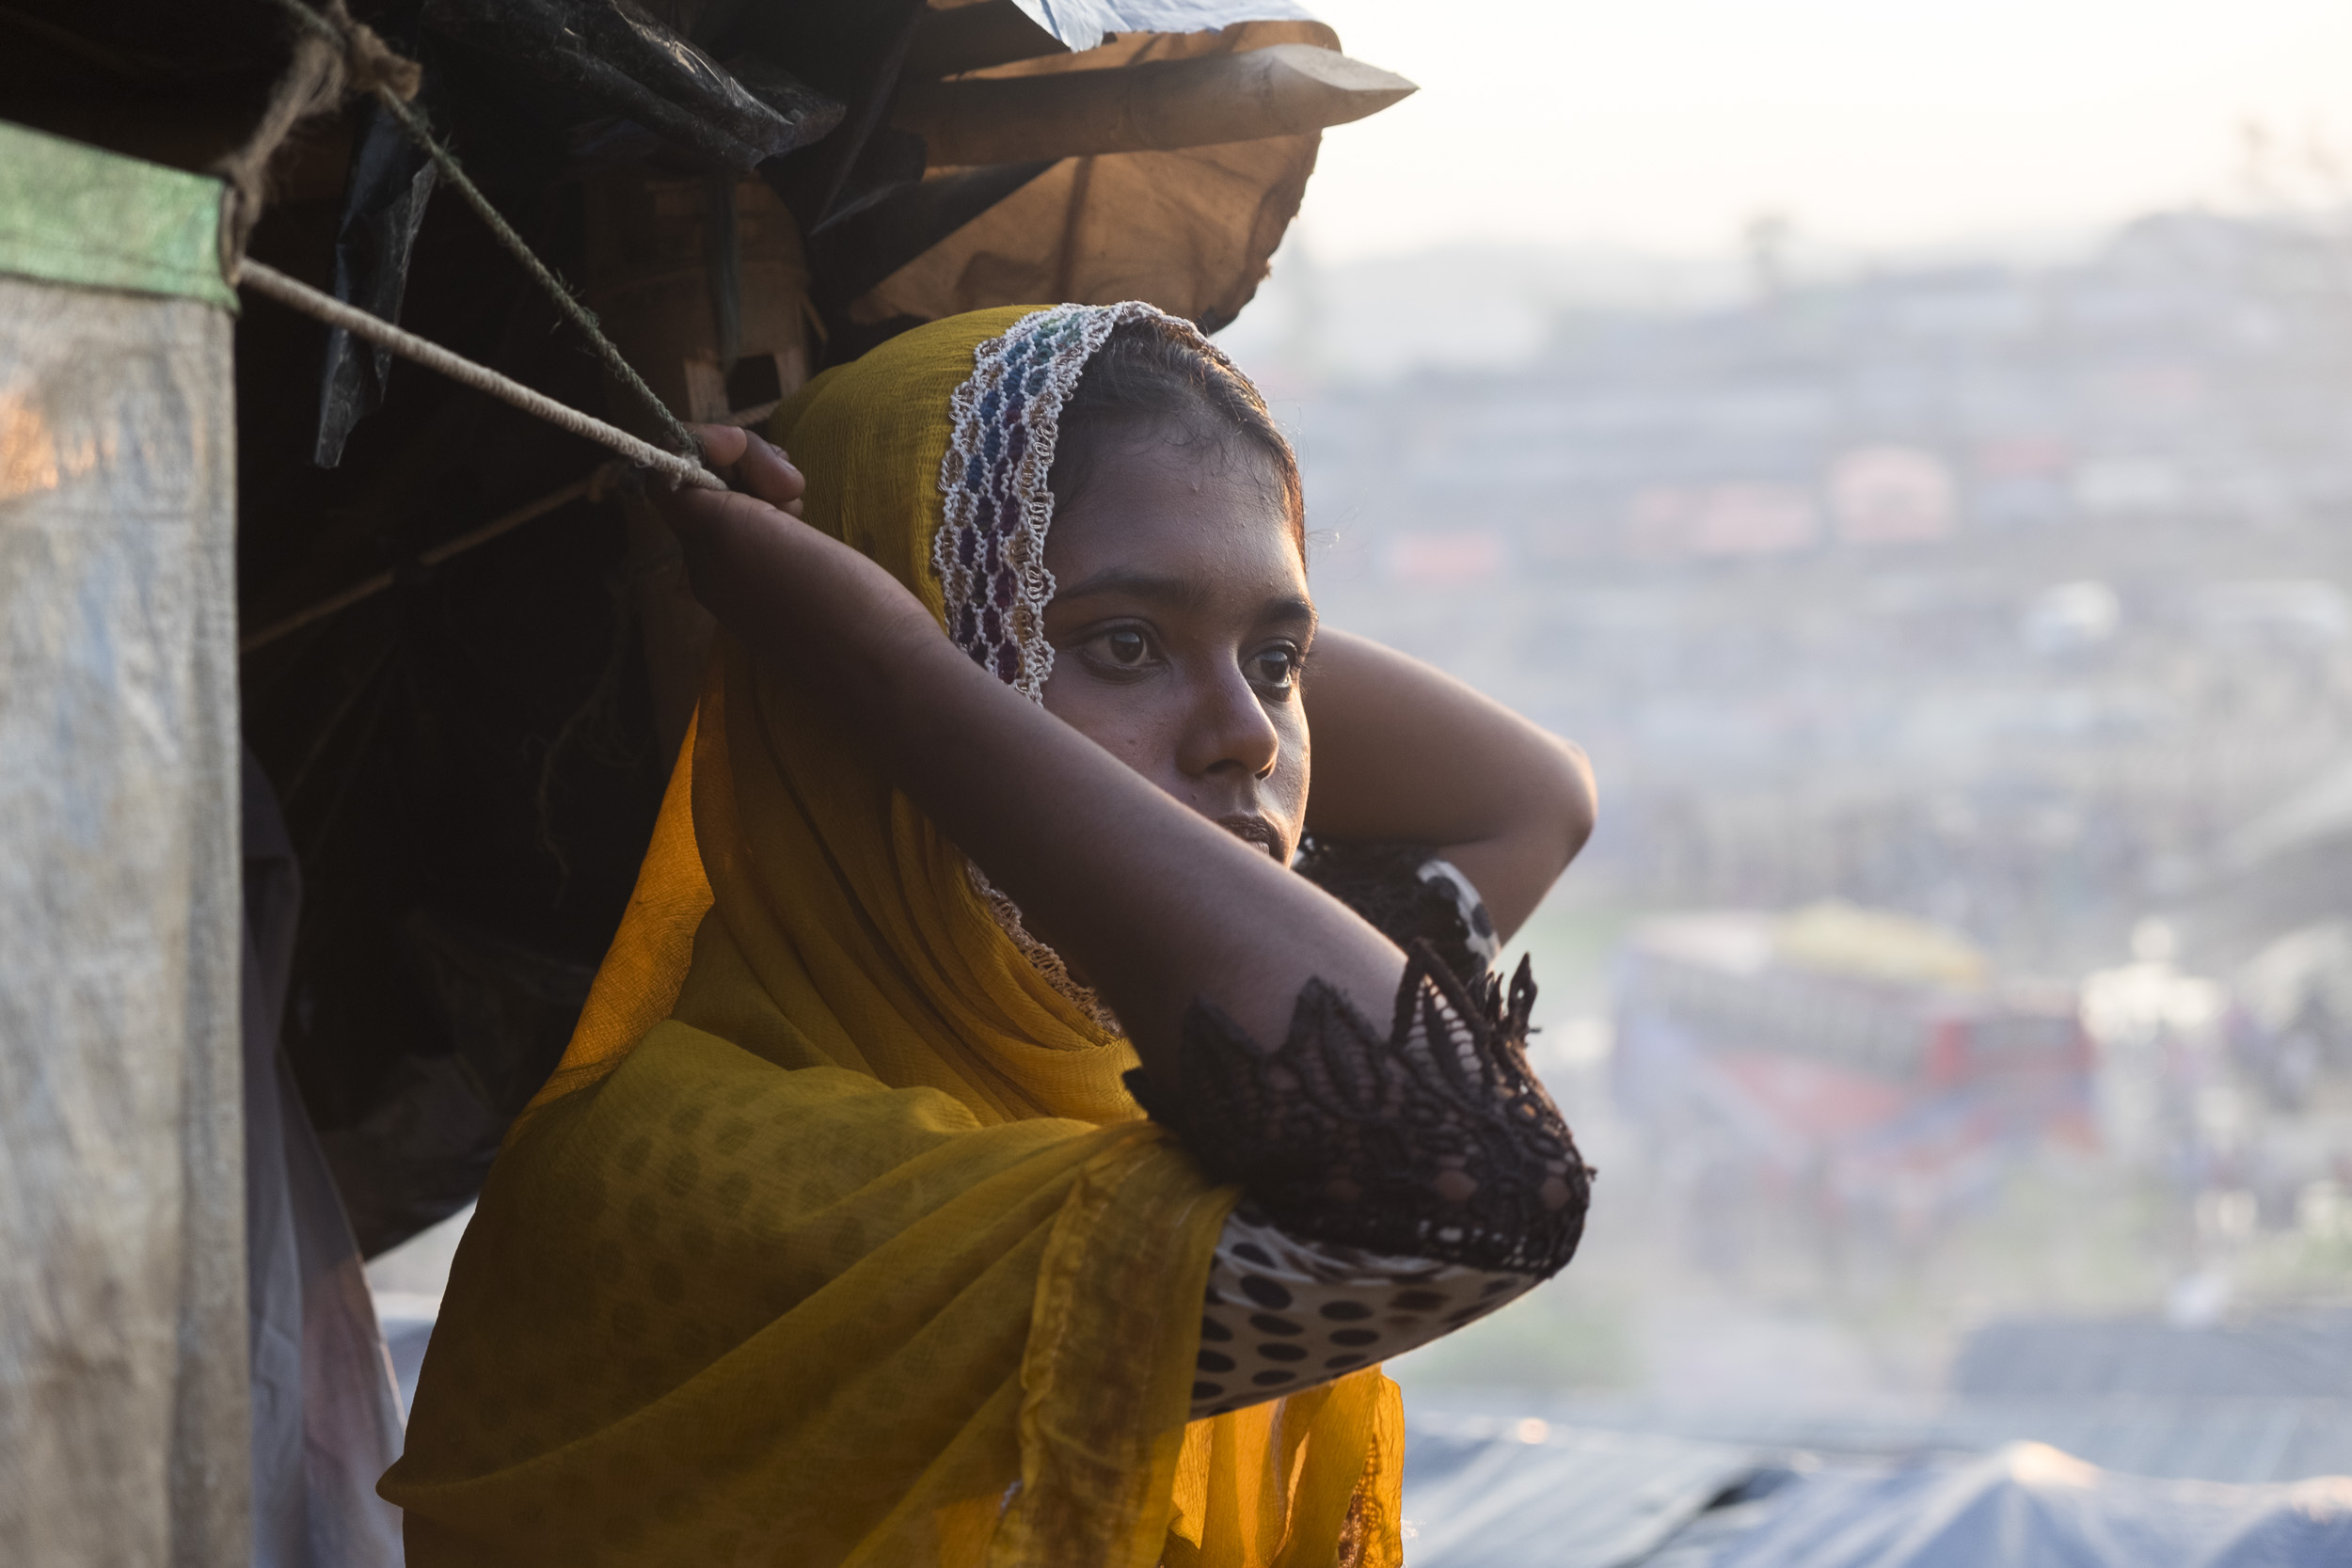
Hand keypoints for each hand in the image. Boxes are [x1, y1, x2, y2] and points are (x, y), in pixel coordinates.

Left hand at [653, 423, 808, 610]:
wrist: (886, 659)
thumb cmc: (813, 594)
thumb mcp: (729, 535)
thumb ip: (685, 497)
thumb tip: (669, 465)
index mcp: (698, 555)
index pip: (671, 478)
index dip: (701, 445)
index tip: (740, 442)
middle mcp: (720, 563)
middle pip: (711, 482)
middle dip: (746, 461)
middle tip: (791, 482)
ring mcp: (761, 570)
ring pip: (747, 497)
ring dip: (772, 480)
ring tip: (801, 496)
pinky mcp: (801, 575)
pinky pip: (776, 520)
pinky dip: (788, 503)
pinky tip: (809, 514)